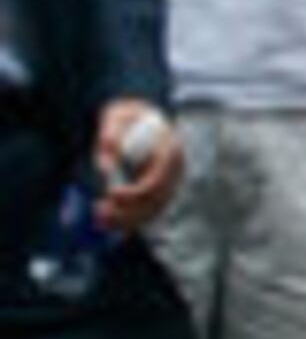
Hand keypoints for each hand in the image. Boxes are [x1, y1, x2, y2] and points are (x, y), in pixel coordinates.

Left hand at [92, 100, 182, 232]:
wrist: (140, 120)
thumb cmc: (129, 117)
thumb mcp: (117, 115)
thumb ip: (110, 134)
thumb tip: (106, 168)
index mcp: (169, 151)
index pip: (156, 182)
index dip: (134, 193)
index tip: (110, 193)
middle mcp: (174, 171)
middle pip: (155, 203)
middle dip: (127, 213)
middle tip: (98, 211)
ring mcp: (169, 183)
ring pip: (151, 212)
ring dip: (126, 221)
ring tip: (99, 220)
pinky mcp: (158, 192)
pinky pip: (147, 213)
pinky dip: (128, 221)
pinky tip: (107, 223)